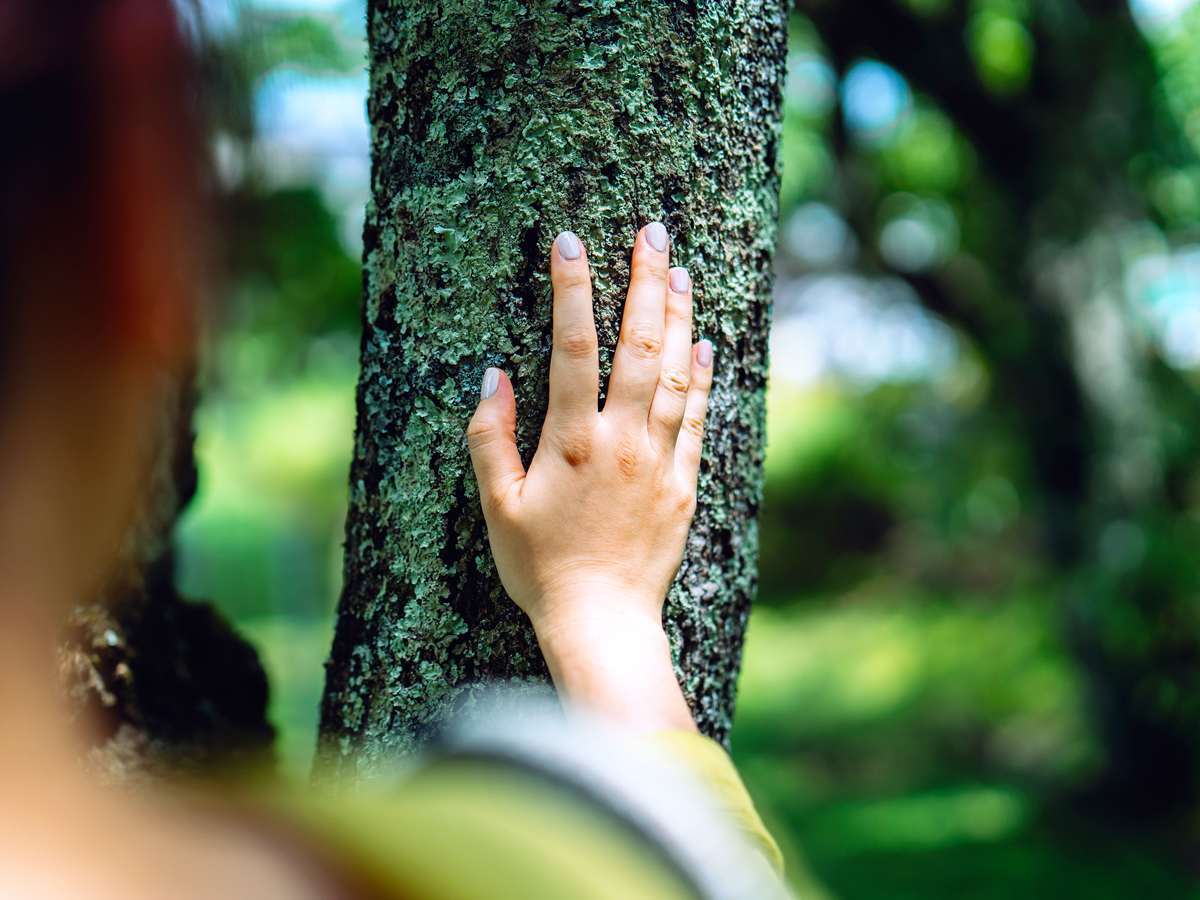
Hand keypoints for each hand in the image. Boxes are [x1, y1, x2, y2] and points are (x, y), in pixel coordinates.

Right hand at [467, 222, 712, 732]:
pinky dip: (702, 378)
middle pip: (638, 345)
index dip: (572, 288)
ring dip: (679, 318)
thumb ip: (490, 437)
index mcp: (572, 442)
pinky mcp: (683, 485)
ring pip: (675, 374)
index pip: (572, 346)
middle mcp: (622, 441)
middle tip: (652, 232)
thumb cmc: (539, 567)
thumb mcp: (496, 506)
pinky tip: (706, 345)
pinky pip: (696, 419)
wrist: (601, 621)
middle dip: (644, 282)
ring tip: (680, 270)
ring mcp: (659, 461)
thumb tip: (494, 375)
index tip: (570, 242)